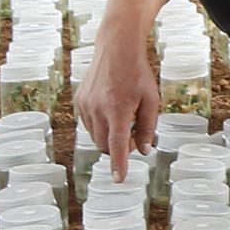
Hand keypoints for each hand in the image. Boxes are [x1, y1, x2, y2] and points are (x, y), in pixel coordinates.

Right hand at [73, 36, 159, 180]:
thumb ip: (147, 127)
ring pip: (95, 137)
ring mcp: (85, 106)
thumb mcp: (151, 100)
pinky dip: (100, 126)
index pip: (117, 144)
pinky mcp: (79, 102)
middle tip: (134, 135)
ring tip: (123, 118)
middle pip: (105, 145)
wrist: (116, 49)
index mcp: (118, 109)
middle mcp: (98, 109)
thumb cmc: (137, 74)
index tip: (118, 179)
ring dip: (108, 137)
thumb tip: (144, 151)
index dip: (119, 164)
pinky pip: (88, 124)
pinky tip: (110, 110)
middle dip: (118, 148)